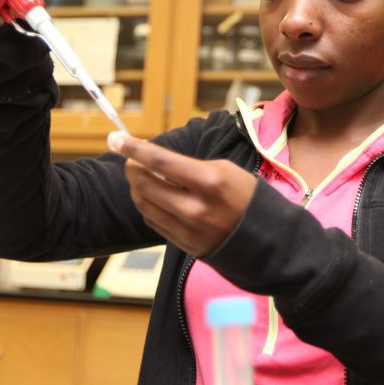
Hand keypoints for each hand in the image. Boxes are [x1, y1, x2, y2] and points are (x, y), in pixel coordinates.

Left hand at [108, 132, 257, 257]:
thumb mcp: (225, 170)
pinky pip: (154, 222)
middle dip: (132, 167)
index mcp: (210, 182)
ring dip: (136, 187)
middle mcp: (196, 208)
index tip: (115, 138)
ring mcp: (189, 230)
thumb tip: (153, 162)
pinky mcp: (185, 245)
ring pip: (144, 204)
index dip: (133, 149)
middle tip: (131, 159)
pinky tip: (153, 197)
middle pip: (145, 184)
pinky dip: (148, 205)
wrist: (269, 239)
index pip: (160, 162)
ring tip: (142, 176)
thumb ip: (188, 167)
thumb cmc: (247, 196)